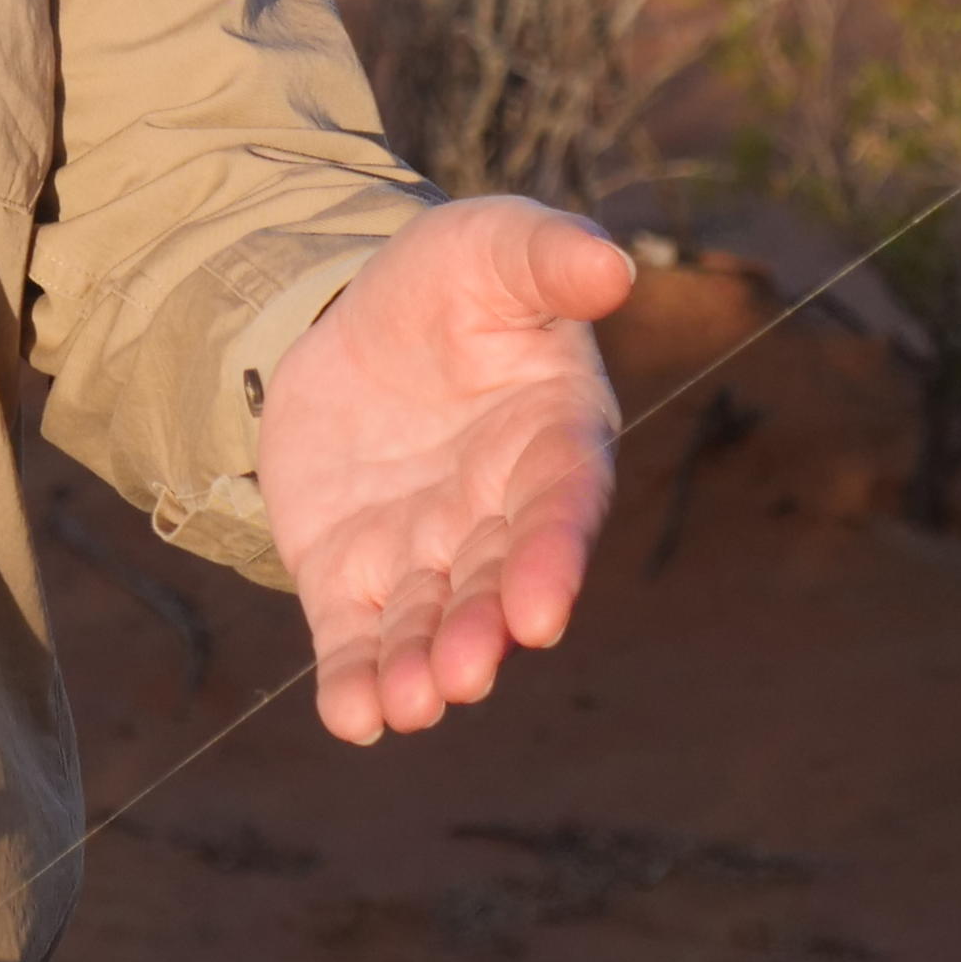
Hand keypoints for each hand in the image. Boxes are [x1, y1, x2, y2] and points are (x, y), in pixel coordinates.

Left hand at [258, 195, 637, 745]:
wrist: (347, 319)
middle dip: (483, 633)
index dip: (552, 559)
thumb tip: (613, 266)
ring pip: (430, 625)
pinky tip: (353, 717)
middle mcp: (498, 515)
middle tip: (465, 672)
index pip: (560, 508)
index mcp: (551, 441)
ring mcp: (425, 553)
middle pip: (496, 586)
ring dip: (422, 668)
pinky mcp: (352, 575)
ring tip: (411, 704)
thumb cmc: (449, 282)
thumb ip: (549, 255)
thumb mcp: (490, 244)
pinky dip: (356, 682)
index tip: (541, 610)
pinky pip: (356, 637)